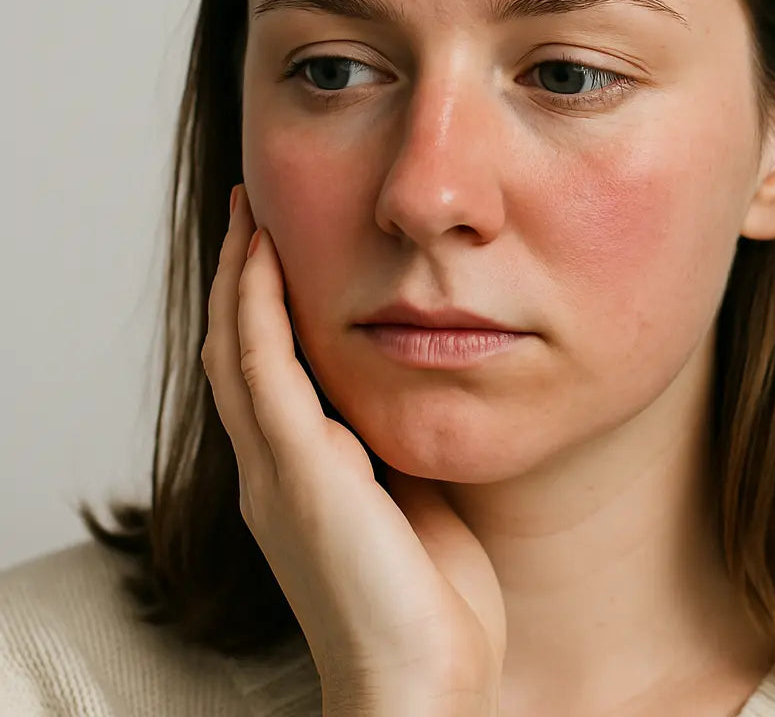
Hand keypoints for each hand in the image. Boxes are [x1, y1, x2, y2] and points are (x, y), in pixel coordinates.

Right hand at [201, 184, 505, 712]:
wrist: (421, 684)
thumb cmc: (428, 600)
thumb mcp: (412, 499)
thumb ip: (394, 448)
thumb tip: (412, 391)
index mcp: (300, 475)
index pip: (264, 372)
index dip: (261, 307)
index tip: (276, 248)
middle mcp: (272, 468)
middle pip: (237, 350)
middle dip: (242, 279)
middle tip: (250, 214)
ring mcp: (276, 471)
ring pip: (238, 350)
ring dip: (242, 278)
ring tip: (249, 217)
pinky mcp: (298, 474)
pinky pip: (264, 371)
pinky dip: (258, 309)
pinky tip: (264, 260)